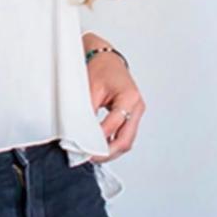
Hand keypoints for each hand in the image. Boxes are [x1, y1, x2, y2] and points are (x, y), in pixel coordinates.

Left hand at [87, 45, 145, 160]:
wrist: (106, 58)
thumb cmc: (100, 68)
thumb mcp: (89, 89)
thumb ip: (86, 113)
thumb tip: (79, 135)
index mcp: (129, 97)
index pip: (114, 125)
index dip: (98, 140)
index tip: (83, 148)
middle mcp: (137, 106)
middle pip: (125, 139)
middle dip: (107, 152)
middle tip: (89, 158)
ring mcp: (136, 112)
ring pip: (127, 141)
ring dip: (111, 151)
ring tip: (93, 155)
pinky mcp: (131, 115)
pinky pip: (125, 135)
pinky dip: (113, 143)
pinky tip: (100, 148)